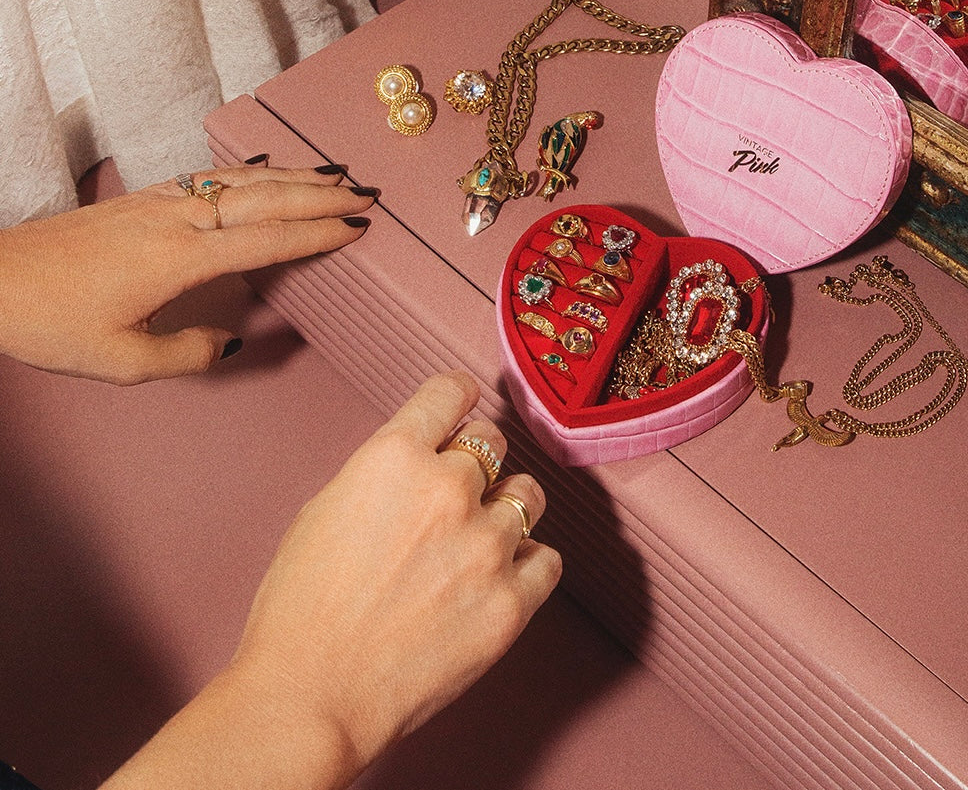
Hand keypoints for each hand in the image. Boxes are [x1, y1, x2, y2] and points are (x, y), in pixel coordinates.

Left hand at [0, 162, 373, 381]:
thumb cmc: (50, 321)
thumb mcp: (119, 360)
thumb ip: (186, 353)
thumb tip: (231, 338)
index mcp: (180, 258)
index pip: (267, 240)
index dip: (316, 235)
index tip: (356, 229)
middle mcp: (178, 219)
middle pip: (265, 198)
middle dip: (320, 194)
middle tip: (366, 193)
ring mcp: (161, 201)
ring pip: (242, 180)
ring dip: (293, 175)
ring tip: (334, 174)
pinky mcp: (145, 197)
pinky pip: (214, 176)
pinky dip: (252, 170)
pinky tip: (267, 168)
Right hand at [102, 373, 561, 788]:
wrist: (310, 697)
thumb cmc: (301, 610)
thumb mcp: (326, 509)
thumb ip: (386, 473)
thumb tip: (424, 460)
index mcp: (395, 457)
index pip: (451, 390)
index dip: (456, 397)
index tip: (460, 407)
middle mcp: (449, 488)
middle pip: (492, 441)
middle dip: (474, 464)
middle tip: (453, 499)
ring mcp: (486, 544)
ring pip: (528, 495)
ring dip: (506, 509)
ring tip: (477, 542)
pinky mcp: (512, 600)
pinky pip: (546, 558)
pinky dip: (525, 565)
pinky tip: (495, 581)